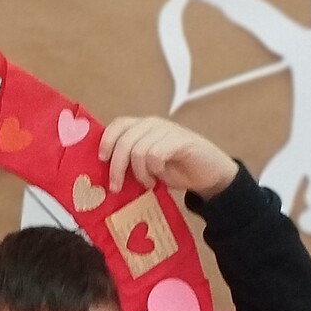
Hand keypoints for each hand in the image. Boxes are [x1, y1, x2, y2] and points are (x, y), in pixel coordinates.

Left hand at [99, 116, 239, 198]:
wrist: (209, 174)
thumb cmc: (176, 170)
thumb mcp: (146, 166)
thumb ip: (129, 162)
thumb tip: (104, 171)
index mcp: (142, 127)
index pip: (118, 124)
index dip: (106, 141)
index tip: (101, 160)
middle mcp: (153, 124)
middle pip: (124, 140)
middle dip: (116, 167)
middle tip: (117, 187)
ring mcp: (167, 130)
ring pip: (138, 150)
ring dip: (139, 172)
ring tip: (147, 182)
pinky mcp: (181, 140)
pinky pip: (155, 154)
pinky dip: (154, 170)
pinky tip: (159, 177)